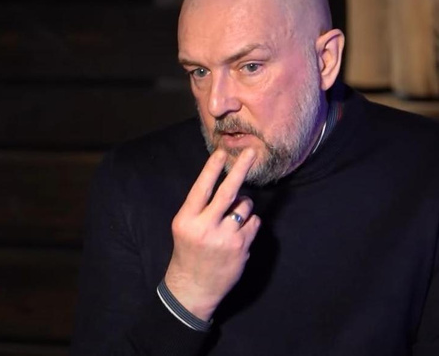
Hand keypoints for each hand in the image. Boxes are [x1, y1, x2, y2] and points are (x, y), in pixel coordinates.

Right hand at [164, 148, 261, 320]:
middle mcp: (205, 227)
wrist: (193, 287)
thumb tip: (228, 183)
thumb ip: (200, 207)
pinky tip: (239, 233)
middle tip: (252, 151)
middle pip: (228, 192)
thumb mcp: (184, 227)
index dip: (212, 168)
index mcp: (187, 219)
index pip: (201, 188)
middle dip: (241, 169)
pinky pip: (254, 222)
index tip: (222, 152)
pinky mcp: (241, 247)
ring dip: (243, 206)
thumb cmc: (189, 250)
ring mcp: (225, 238)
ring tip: (232, 218)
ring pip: (245, 206)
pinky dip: (250, 222)